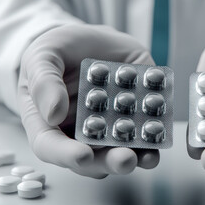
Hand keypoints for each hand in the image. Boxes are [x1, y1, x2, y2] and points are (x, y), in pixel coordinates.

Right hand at [18, 24, 158, 177]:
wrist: (93, 41)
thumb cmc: (60, 52)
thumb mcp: (43, 56)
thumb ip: (44, 81)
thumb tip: (53, 114)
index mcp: (50, 124)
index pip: (51, 147)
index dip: (66, 155)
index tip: (82, 155)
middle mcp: (80, 134)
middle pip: (91, 158)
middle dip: (109, 162)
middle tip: (124, 160)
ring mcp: (109, 129)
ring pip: (120, 152)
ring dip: (136, 157)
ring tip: (148, 156)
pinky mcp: (134, 118)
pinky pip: (145, 133)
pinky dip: (155, 135)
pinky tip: (160, 130)